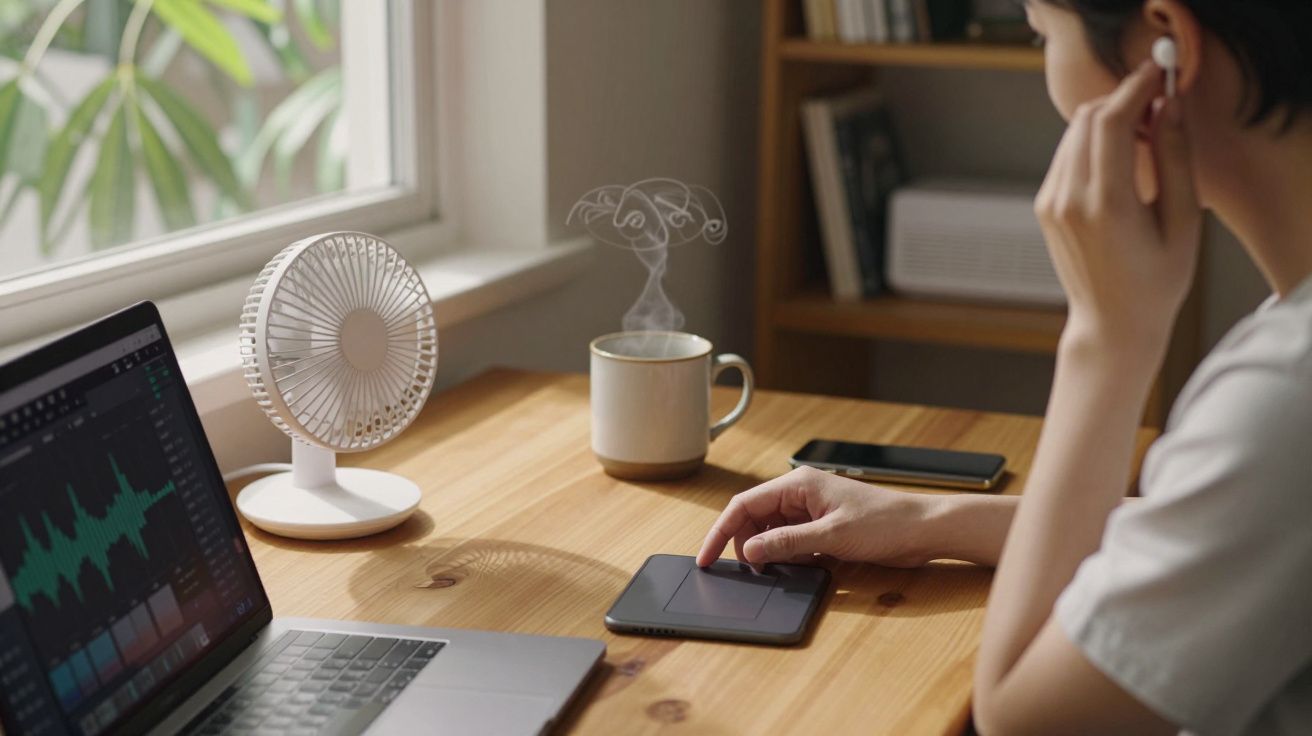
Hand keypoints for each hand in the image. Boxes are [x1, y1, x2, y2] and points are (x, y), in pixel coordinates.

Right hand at [695, 466, 940, 568]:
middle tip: (751, 571)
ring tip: (777, 570)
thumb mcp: (832, 537)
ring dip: (769, 552)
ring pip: (772, 532)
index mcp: (798, 485)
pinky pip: (791, 541)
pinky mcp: (823, 527)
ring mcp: (812, 511)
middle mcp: (801, 494)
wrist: (924, 529)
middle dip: (746, 544)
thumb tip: (751, 550)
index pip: (744, 505)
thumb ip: (787, 543)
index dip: (721, 531)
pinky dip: (787, 556)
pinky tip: (797, 567)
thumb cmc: (886, 523)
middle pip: (754, 518)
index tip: (707, 556)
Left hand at [1036, 61, 1201, 357]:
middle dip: (1122, 100)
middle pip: (1087, 119)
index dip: (1135, 88)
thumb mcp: (1181, 221)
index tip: (1158, 73)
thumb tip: (1169, 106)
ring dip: (1107, 119)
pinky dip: (1092, 142)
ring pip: (1073, 133)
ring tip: (1145, 136)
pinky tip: (1121, 160)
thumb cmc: (1155, 281)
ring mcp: (1050, 203)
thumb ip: (1175, 159)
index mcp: (1106, 205)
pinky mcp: (1044, 205)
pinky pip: (1066, 155)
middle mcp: (1068, 199)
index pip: (1111, 121)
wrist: (1111, 323)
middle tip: (1157, 103)